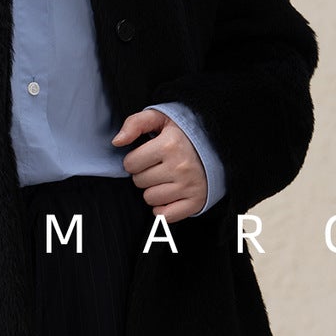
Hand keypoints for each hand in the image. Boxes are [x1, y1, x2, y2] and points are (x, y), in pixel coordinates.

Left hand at [112, 108, 207, 222]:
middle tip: (160, 166)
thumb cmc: (184, 134)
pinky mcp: (196, 202)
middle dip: (145, 174)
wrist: (218, 148)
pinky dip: (163, 208)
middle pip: (139, 182)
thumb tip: (117, 141)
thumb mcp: (161, 119)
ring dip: (154, 190)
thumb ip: (135, 123)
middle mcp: (180, 166)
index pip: (130, 163)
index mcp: (170, 144)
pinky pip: (164, 216)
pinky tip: (171, 194)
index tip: (149, 155)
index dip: (136, 159)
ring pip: (150, 199)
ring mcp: (189, 186)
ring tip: (167, 178)